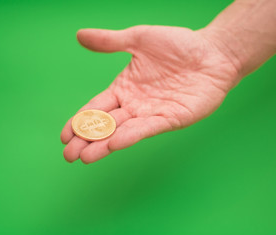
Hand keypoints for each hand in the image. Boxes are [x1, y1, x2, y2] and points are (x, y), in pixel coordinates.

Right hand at [61, 25, 239, 163]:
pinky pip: (147, 128)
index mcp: (124, 87)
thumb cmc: (178, 45)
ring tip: (85, 157)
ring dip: (103, 145)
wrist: (212, 53)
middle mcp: (135, 104)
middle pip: (106, 125)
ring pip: (123, 131)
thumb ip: (110, 41)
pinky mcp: (171, 118)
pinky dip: (130, 136)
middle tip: (68, 155)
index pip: (96, 108)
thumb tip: (79, 35)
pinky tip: (113, 143)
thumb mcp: (139, 39)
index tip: (64, 135)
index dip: (79, 121)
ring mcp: (152, 113)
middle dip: (86, 140)